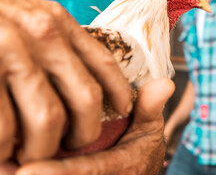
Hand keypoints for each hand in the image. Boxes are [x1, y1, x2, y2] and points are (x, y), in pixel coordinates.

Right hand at [0, 0, 131, 163]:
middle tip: (72, 145)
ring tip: (32, 153)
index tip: (123, 112)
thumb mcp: (28, 17)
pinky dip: (6, 148)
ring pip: (48, 120)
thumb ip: (57, 42)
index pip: (104, 64)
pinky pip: (5, 129)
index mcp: (56, 21)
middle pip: (85, 99)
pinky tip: (3, 148)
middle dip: (84, 133)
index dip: (119, 94)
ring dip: (43, 148)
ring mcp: (9, 52)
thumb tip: (87, 78)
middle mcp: (40, 34)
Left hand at [15, 79, 174, 174]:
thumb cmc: (140, 148)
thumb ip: (150, 107)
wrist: (139, 171)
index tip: (26, 171)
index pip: (89, 171)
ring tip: (1, 167)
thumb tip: (164, 84)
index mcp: (123, 166)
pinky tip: (10, 166)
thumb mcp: (149, 128)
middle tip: (3, 170)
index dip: (59, 173)